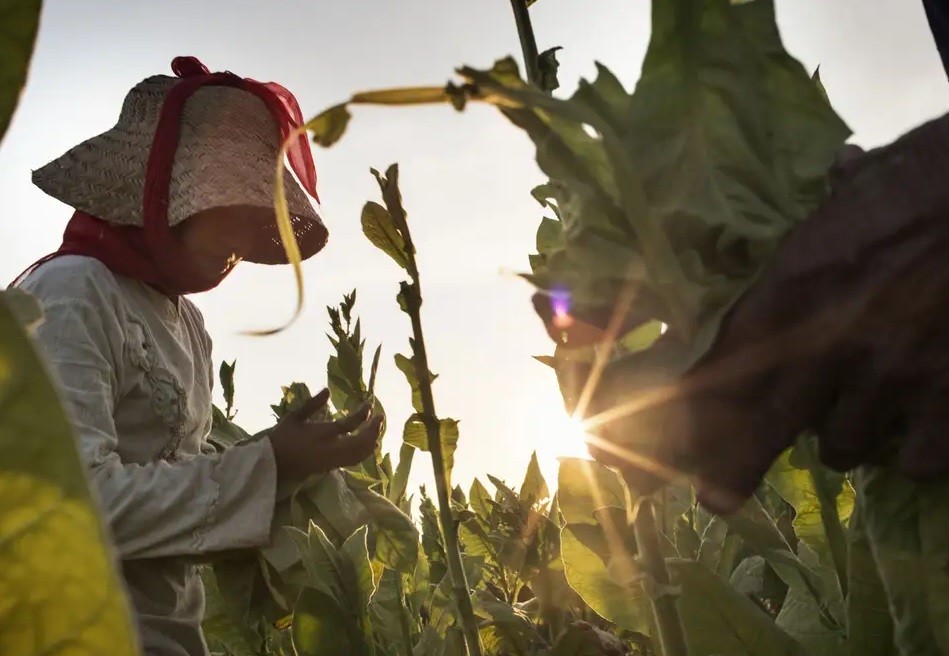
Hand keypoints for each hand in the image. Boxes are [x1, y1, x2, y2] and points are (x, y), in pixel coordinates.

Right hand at [267, 388, 382, 480]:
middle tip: (381, 417)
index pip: (347, 425)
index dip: (362, 415)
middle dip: (373, 430)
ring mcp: (332, 460)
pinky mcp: (332, 467)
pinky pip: (354, 461)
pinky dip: (365, 452)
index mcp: (320, 434)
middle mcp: (329, 449)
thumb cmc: (283, 437)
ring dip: (372, 440)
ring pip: (359, 454)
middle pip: (359, 442)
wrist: (274, 463)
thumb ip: (312, 404)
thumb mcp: (294, 417)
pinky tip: (370, 443)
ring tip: (377, 428)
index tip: (369, 404)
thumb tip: (328, 390)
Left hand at [575, 112, 948, 513]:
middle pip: (764, 428)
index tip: (681, 438)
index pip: (725, 367)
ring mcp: (888, 378)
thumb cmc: (927, 179)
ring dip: (848, 436)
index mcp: (790, 290)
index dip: (697, 411)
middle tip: (716, 499)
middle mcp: (826, 345)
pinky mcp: (948, 400)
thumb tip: (838, 169)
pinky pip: (916, 459)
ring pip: (843, 447)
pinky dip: (917, 448)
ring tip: (864, 410)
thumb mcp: (855, 196)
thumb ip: (825, 221)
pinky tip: (924, 425)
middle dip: (735, 466)